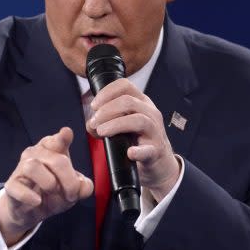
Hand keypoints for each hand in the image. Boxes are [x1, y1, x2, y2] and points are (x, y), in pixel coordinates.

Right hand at [0, 127, 93, 245]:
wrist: (30, 212)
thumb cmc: (52, 193)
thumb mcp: (72, 190)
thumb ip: (82, 186)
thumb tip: (84, 187)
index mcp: (51, 150)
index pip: (55, 140)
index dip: (61, 138)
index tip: (66, 134)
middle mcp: (35, 154)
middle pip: (56, 160)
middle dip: (69, 180)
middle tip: (71, 195)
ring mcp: (21, 169)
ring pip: (33, 166)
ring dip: (49, 183)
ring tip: (53, 194)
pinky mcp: (11, 186)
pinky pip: (17, 187)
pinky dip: (28, 196)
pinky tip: (36, 201)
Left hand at [86, 79, 180, 201]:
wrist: (158, 163)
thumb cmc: (138, 140)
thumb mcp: (123, 125)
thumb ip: (105, 121)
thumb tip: (90, 124)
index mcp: (141, 102)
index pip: (125, 86)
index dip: (106, 92)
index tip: (94, 105)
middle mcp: (150, 113)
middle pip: (129, 101)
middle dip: (107, 110)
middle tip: (94, 122)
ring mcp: (155, 131)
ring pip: (139, 120)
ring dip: (115, 124)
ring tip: (101, 132)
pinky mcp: (156, 151)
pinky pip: (148, 150)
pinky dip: (138, 151)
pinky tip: (129, 152)